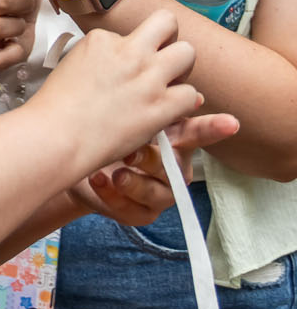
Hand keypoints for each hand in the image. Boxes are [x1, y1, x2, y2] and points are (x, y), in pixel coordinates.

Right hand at [33, 9, 200, 169]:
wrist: (55, 137)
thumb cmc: (54, 109)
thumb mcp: (70, 66)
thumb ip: (98, 59)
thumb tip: (120, 66)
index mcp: (101, 39)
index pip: (127, 33)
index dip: (127, 50)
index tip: (119, 68)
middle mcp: (129, 52)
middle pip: (167, 23)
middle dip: (166, 40)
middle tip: (158, 60)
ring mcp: (148, 77)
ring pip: (188, 53)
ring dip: (179, 68)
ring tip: (165, 85)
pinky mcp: (161, 105)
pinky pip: (190, 94)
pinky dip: (181, 104)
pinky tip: (164, 112)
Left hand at [71, 112, 238, 227]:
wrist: (76, 166)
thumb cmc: (104, 137)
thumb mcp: (121, 119)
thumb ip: (151, 110)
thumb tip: (190, 95)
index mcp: (173, 141)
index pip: (197, 133)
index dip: (214, 128)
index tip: (231, 123)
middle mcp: (173, 168)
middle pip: (173, 167)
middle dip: (151, 160)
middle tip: (129, 154)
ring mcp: (159, 193)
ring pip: (157, 194)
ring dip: (134, 183)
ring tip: (114, 174)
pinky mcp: (140, 213)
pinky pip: (132, 210)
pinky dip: (112, 195)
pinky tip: (97, 180)